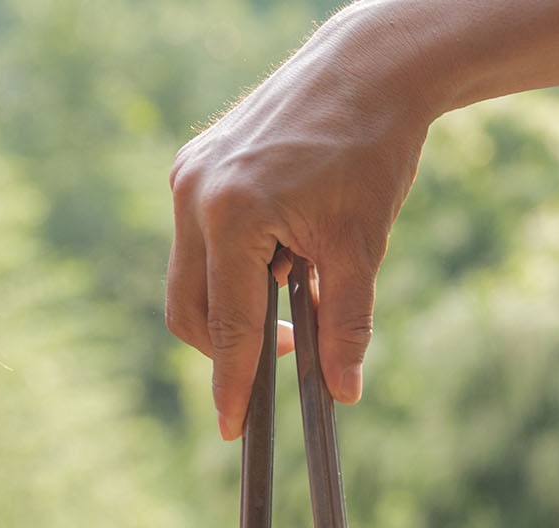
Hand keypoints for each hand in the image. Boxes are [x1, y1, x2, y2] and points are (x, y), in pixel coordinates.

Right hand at [163, 3, 439, 439]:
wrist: (368, 67)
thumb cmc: (371, 148)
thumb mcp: (363, 244)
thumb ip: (348, 324)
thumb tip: (343, 392)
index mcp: (232, 214)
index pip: (226, 324)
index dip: (232, 384)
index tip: (233, 429)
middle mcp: (194, 195)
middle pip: (190, 309)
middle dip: (229, 345)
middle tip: (288, 351)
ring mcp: (186, 177)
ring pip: (191, 277)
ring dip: (236, 298)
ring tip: (299, 273)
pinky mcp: (192, 166)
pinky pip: (199, 240)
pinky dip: (234, 262)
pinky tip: (284, 242)